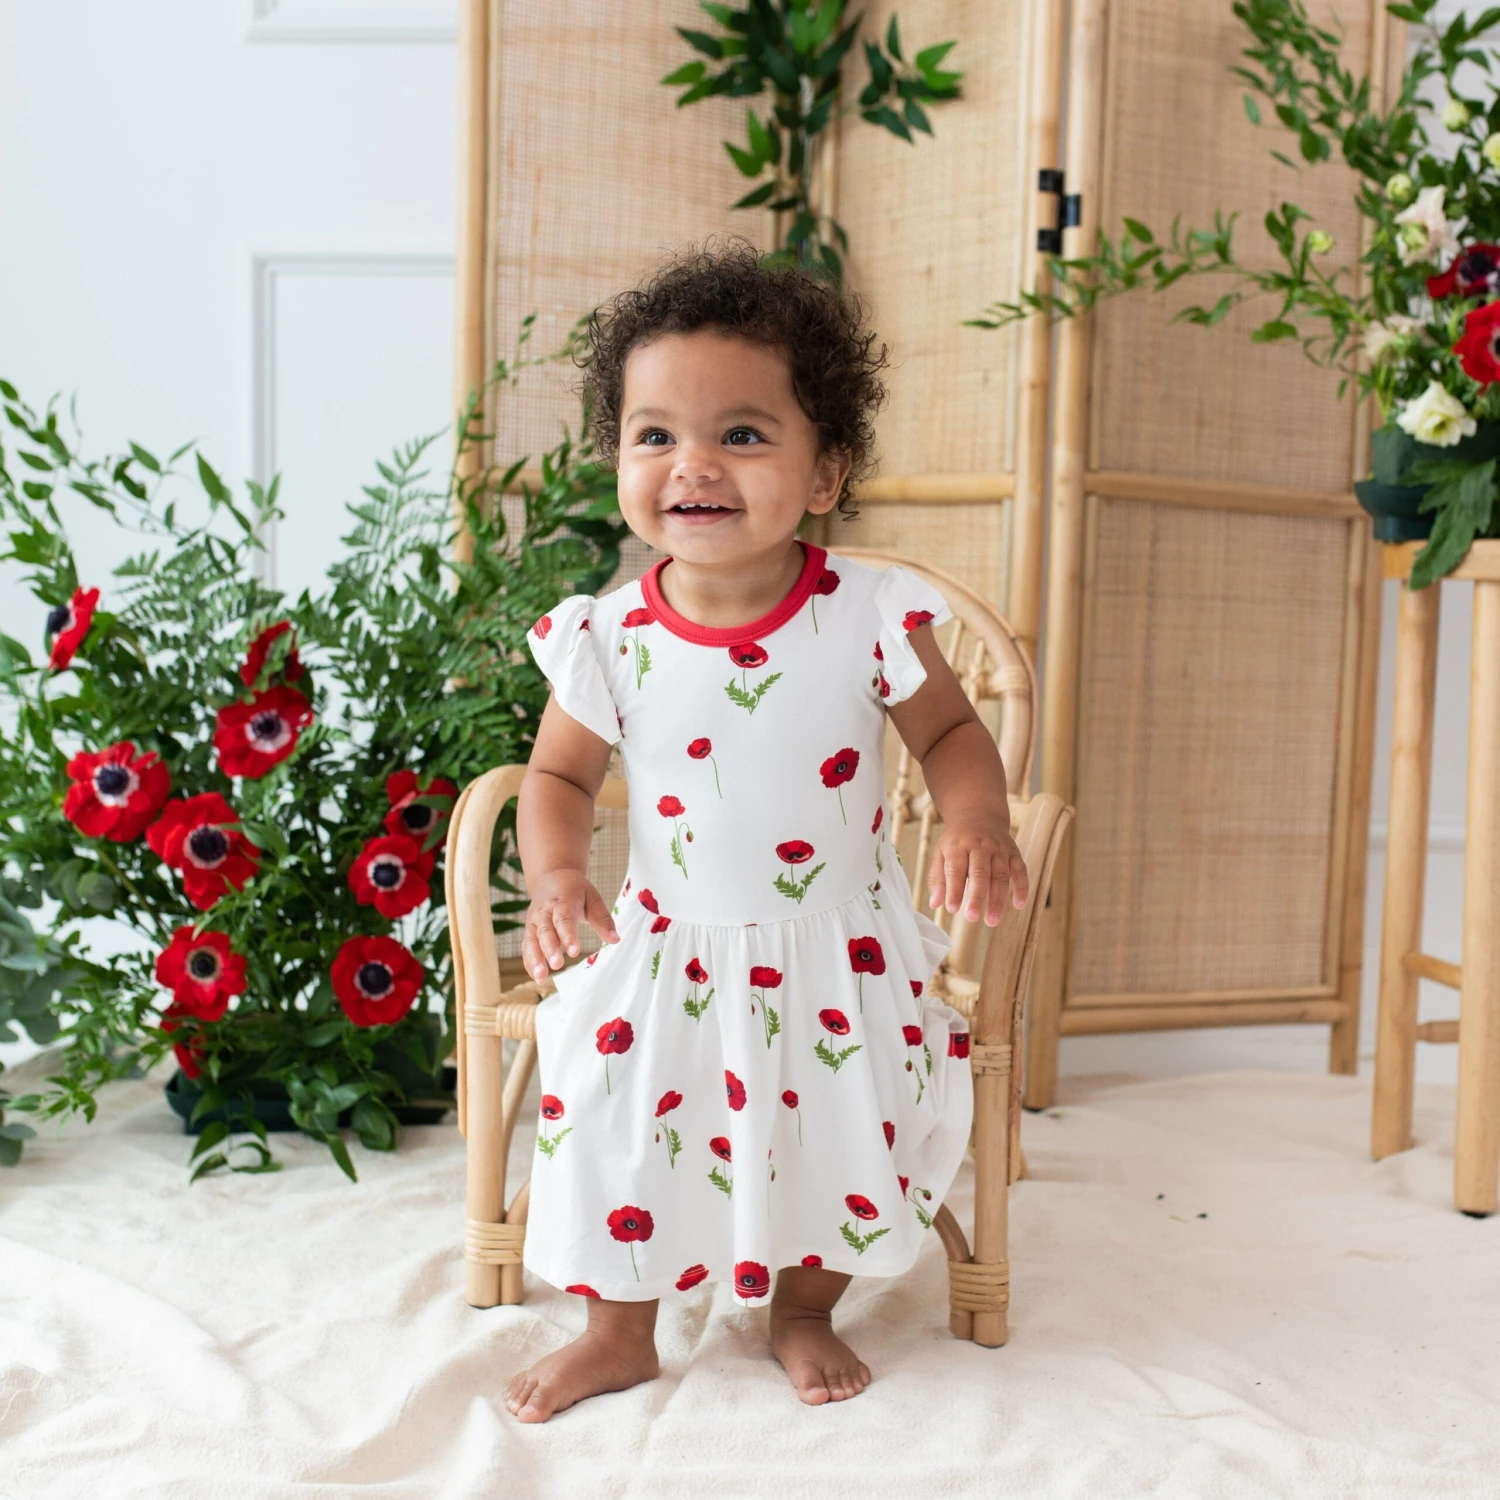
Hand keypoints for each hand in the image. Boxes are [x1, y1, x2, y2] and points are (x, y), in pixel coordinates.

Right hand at [522, 869, 619, 983]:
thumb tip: (615, 939)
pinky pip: (527, 946)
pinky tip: (537, 978)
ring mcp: (534, 921)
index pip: (564, 918)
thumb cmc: (576, 891)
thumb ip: (603, 919)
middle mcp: (544, 911)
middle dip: (550, 948)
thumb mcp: (593, 898)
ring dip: (534, 959)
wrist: (552, 878)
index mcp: (563, 900)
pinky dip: (529, 962)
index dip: (568, 935)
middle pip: (545, 930)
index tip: (574, 951)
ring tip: (541, 976)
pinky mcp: (529, 930)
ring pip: (531, 940)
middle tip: (557, 964)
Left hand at [927, 815, 1028, 925]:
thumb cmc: (956, 841)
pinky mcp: (1014, 853)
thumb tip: (934, 903)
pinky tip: (1018, 905)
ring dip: (998, 899)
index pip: (956, 869)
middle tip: (971, 918)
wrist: (979, 815)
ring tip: (992, 920)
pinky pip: (1020, 870)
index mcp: (958, 845)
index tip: (951, 909)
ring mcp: (999, 849)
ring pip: (1000, 875)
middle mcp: (980, 846)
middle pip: (980, 873)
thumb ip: (937, 878)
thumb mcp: (941, 853)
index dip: (954, 889)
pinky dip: (1021, 887)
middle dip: (976, 896)